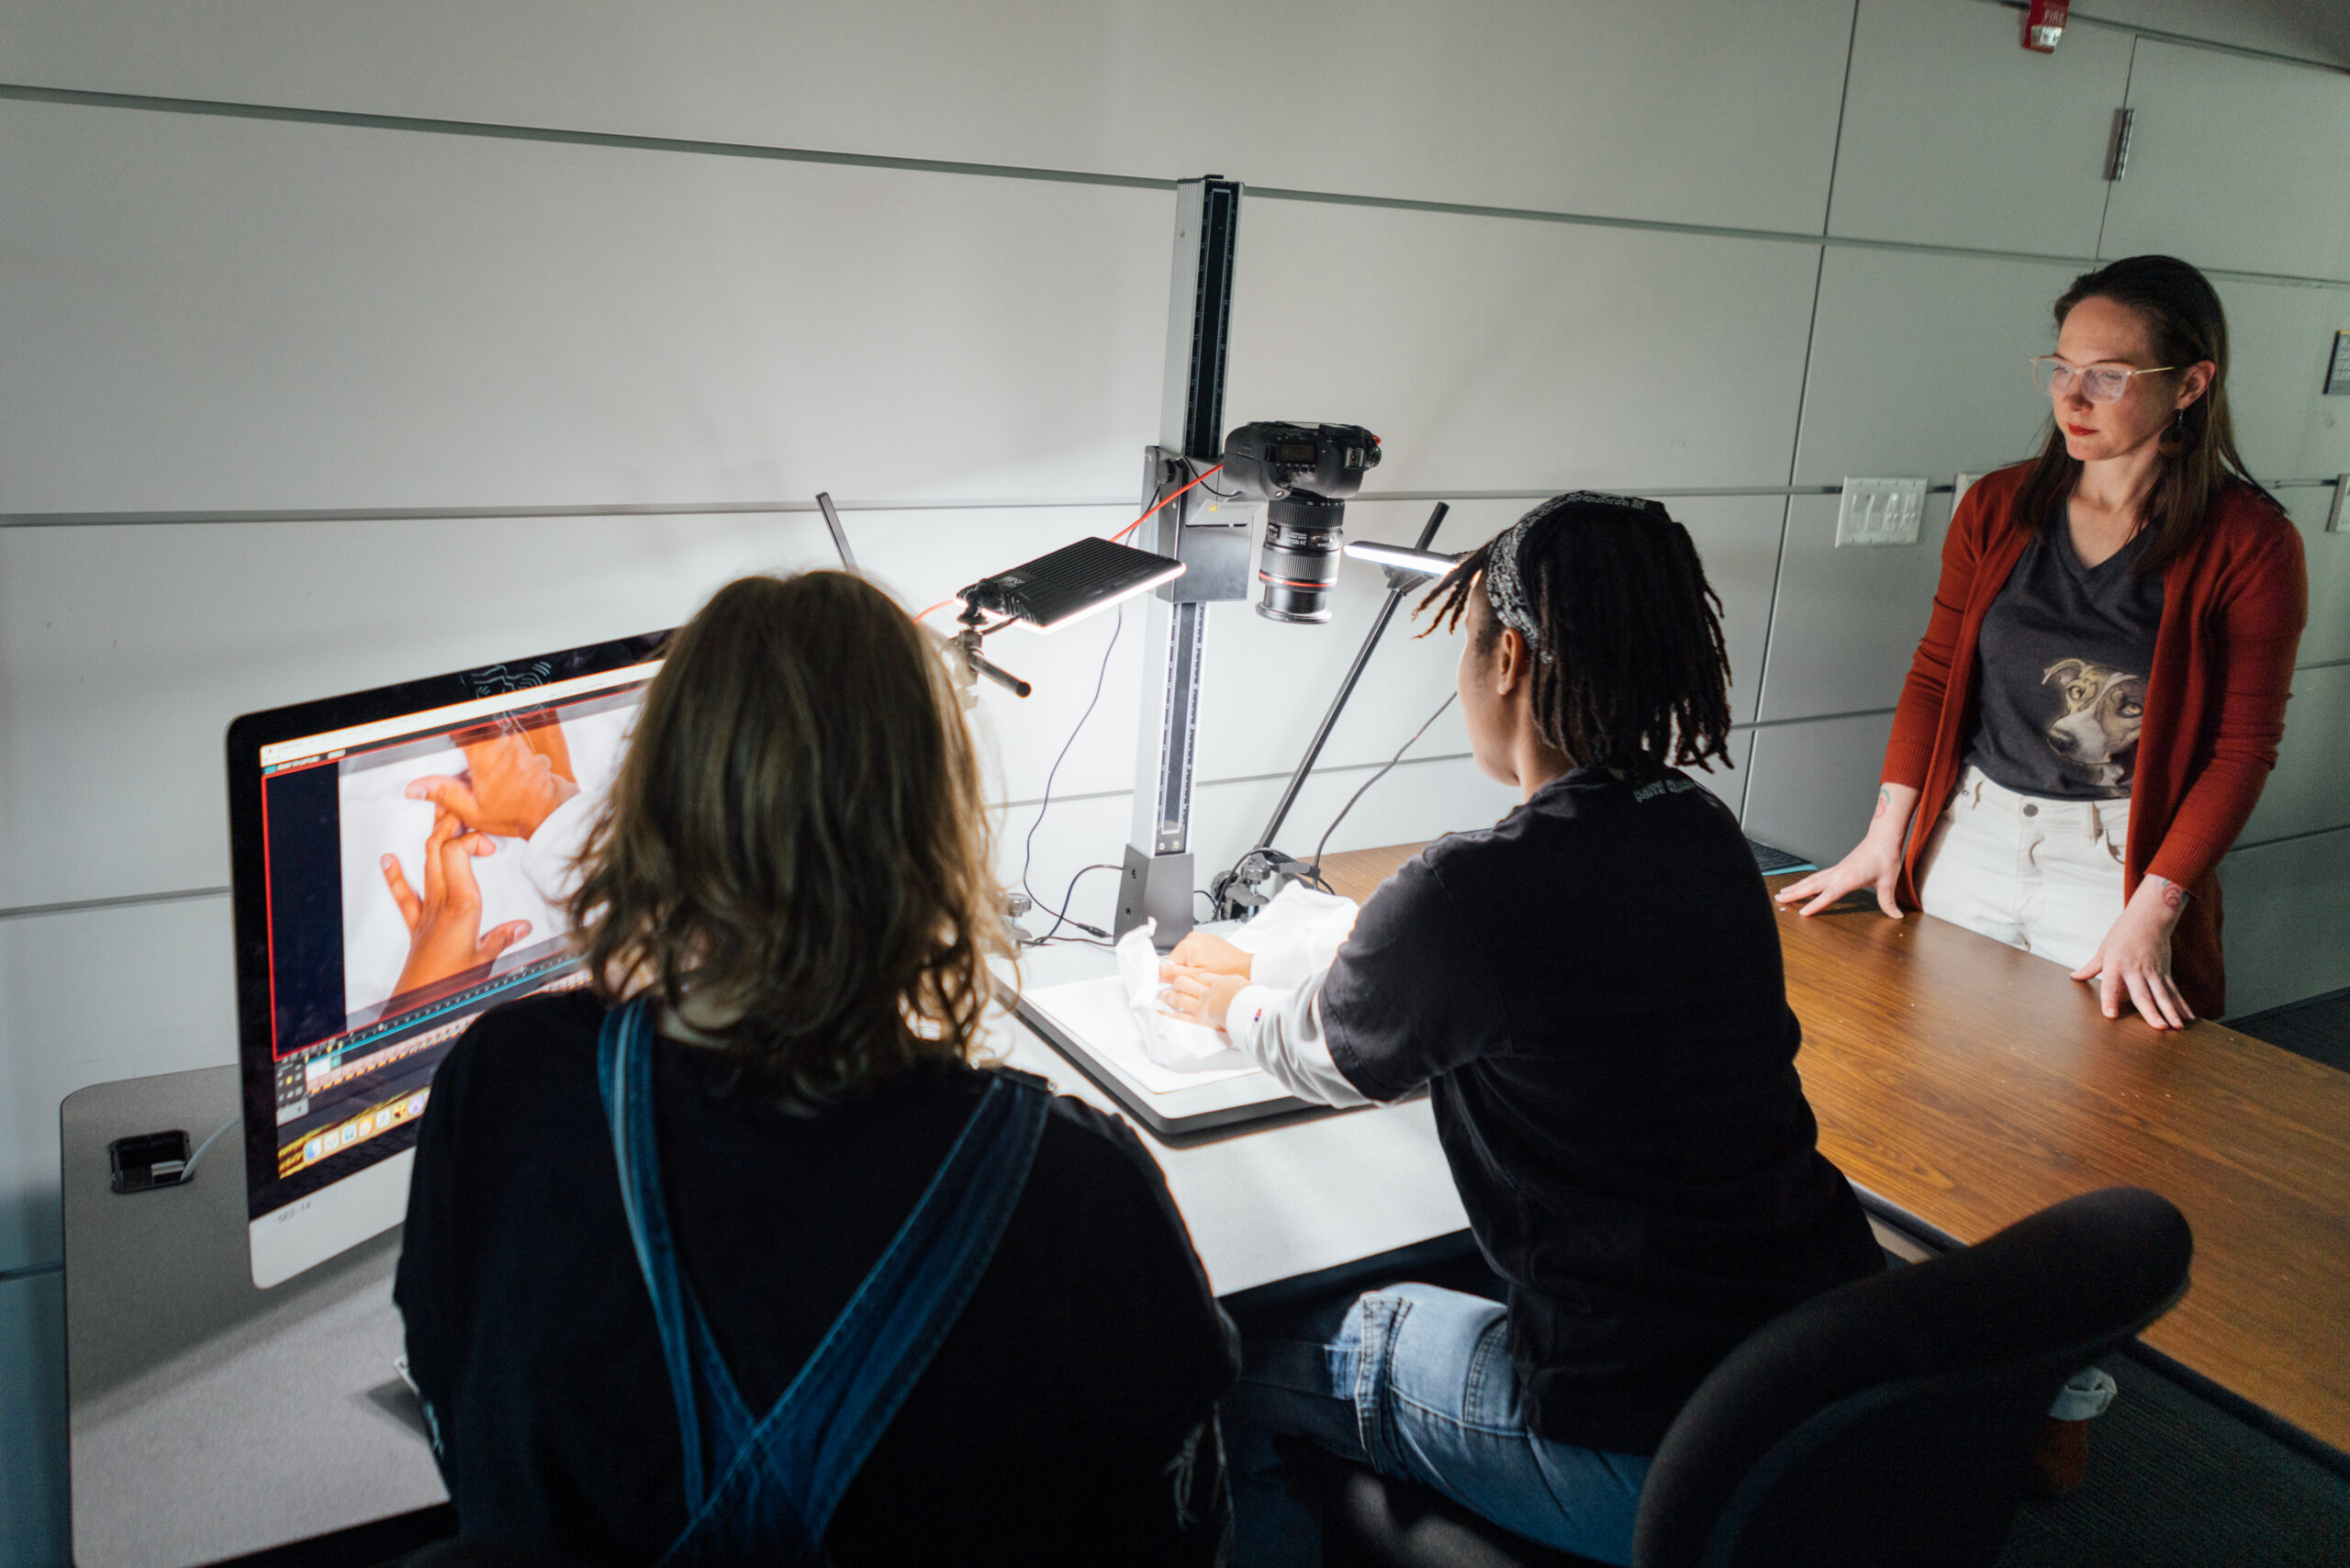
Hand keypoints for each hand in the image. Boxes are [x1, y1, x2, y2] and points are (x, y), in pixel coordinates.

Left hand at [383, 808, 532, 996]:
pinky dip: (396, 875)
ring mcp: (427, 910)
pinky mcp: (417, 923)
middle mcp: (441, 901)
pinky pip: (405, 895)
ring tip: (435, 814)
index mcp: (462, 905)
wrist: (420, 1003)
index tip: (488, 843)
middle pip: (439, 849)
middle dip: (449, 823)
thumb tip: (521, 926)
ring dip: (431, 837)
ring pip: (426, 863)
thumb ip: (502, 939)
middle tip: (461, 803)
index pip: (457, 853)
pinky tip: (388, 860)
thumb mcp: (486, 959)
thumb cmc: (452, 984)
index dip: (471, 839)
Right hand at [408, 727, 579, 840]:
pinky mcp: (527, 746)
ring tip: (482, 760)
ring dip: (483, 738)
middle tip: (463, 754)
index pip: (460, 727)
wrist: (549, 814)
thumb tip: (416, 788)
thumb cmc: (516, 814)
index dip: (450, 728)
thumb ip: (443, 794)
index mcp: (484, 756)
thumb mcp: (472, 810)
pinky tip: (500, 765)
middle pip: (476, 726)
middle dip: (467, 736)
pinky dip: (500, 743)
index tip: (446, 733)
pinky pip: (507, 735)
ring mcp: (517, 743)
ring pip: (492, 728)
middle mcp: (502, 744)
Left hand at [1158, 963, 1248, 1032]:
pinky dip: (1168, 1015)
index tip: (1186, 975)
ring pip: (1179, 998)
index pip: (1198, 976)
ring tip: (1163, 996)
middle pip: (1184, 982)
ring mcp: (1199, 1006)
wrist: (1246, 1009)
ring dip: (1169, 996)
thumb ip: (1229, 982)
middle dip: (1176, 982)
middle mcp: (1204, 992)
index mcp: (1215, 981)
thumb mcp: (1238, 983)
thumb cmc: (1246, 997)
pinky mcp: (1198, 1021)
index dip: (1190, 975)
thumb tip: (1227, 982)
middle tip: (1171, 982)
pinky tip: (1160, 1013)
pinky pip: (1179, 1017)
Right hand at [1163, 932, 1252, 980]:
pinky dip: (1201, 961)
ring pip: (1187, 958)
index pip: (1168, 964)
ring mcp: (1202, 937)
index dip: (1174, 977)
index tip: (1182, 982)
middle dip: (1185, 971)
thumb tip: (1156, 971)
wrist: (1247, 967)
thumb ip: (1173, 974)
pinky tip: (1211, 967)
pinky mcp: (1209, 940)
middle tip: (1199, 979)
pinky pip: (1198, 953)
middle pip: (1178, 960)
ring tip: (1207, 972)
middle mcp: (1192, 937)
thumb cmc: (1226, 971)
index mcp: (1186, 944)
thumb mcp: (1195, 977)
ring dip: (1194, 967)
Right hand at [1775, 783, 1918, 917]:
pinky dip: (1806, 882)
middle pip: (1811, 885)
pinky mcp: (1838, 868)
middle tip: (1778, 900)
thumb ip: (1888, 901)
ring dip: (1796, 887)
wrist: (1883, 838)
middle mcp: (1839, 873)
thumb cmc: (1885, 856)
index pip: (1829, 894)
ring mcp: (1837, 869)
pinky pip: (1818, 877)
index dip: (1815, 905)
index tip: (1802, 913)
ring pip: (1811, 880)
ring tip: (1782, 894)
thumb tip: (1896, 916)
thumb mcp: (1889, 881)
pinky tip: (1801, 885)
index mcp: (1849, 877)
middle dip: (1794, 894)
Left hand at [2072, 875, 2194, 1029]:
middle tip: (2158, 1027)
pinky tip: (2187, 1018)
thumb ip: (2092, 967)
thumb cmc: (2123, 932)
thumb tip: (2075, 977)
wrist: (2150, 917)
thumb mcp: (2104, 948)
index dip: (2110, 1000)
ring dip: (2170, 1012)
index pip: (2111, 985)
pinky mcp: (2165, 971)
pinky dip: (2181, 1005)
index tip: (2110, 1015)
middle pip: (2143, 994)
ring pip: (2163, 995)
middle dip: (2150, 1012)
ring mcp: (2153, 972)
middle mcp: (2135, 970)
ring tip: (2176, 1028)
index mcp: (2116, 964)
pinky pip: (2174, 991)